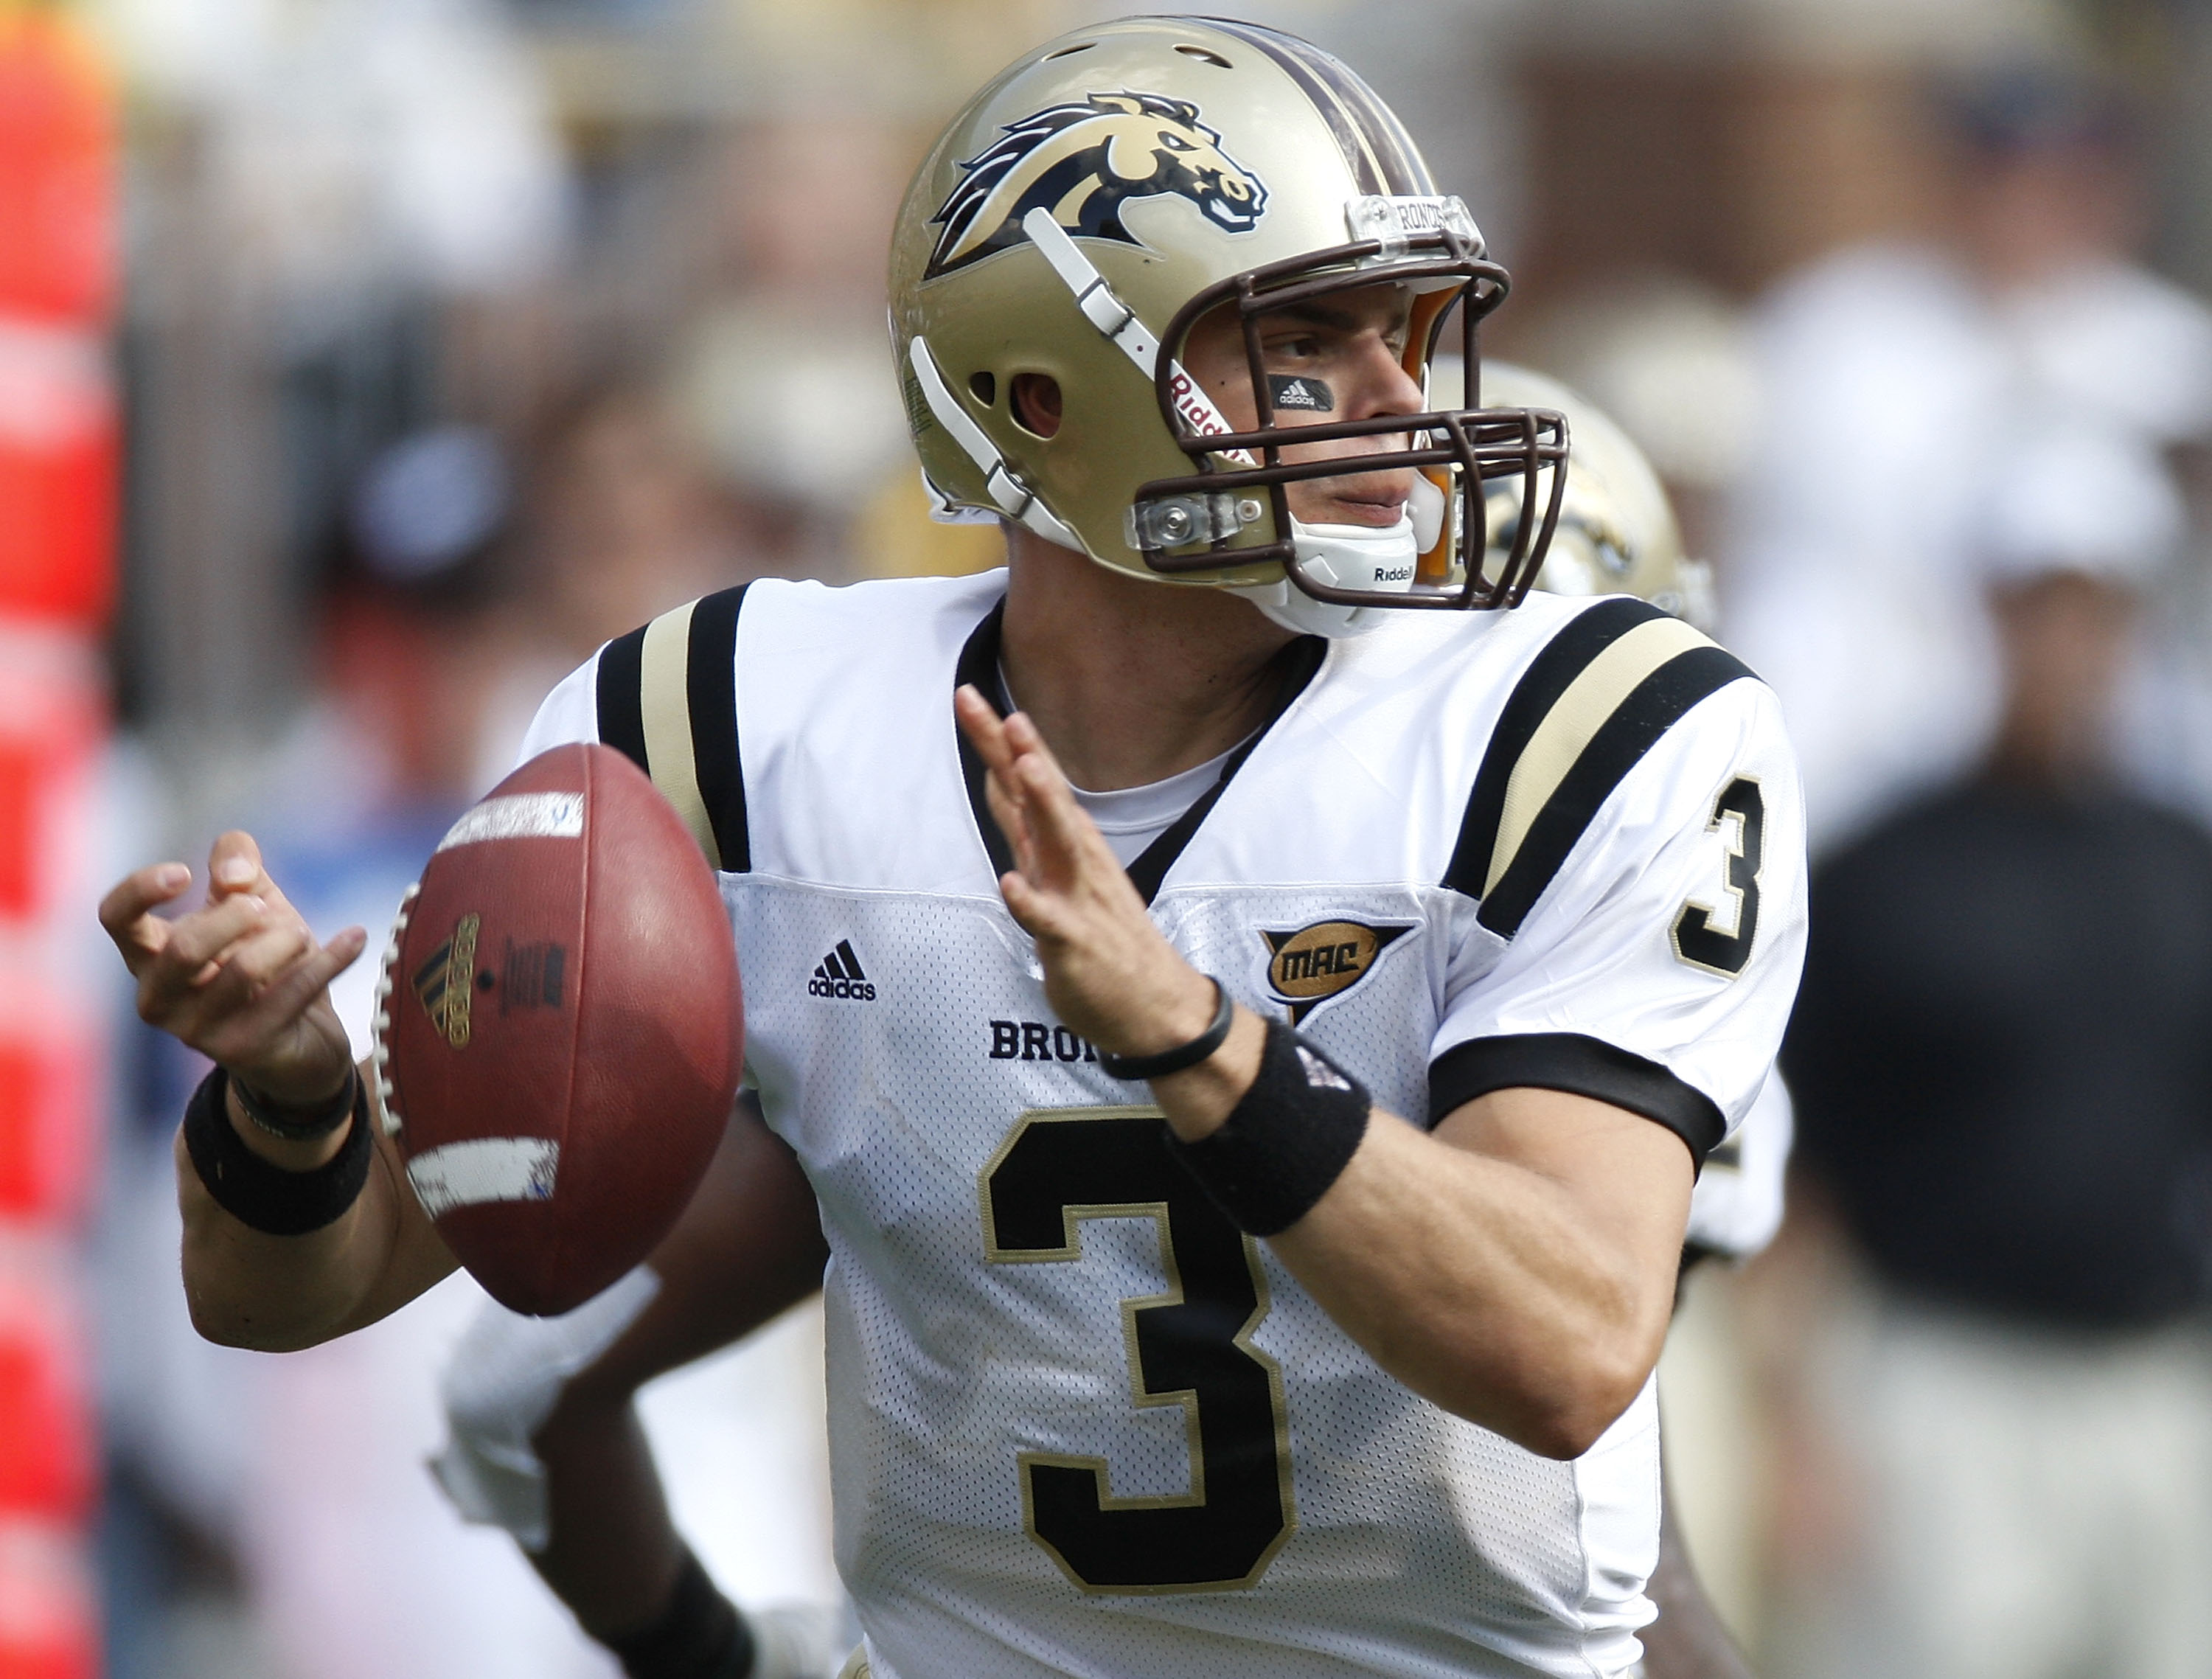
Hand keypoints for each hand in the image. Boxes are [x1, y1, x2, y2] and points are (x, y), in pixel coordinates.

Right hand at [100, 831, 365, 1107]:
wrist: (304, 1040)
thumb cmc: (267, 960)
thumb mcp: (252, 903)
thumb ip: (236, 867)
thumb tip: (235, 871)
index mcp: (150, 955)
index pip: (117, 918)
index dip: (140, 890)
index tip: (185, 872)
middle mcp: (159, 997)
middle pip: (185, 947)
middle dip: (236, 916)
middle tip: (265, 908)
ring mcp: (197, 1030)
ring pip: (243, 969)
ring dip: (286, 938)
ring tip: (303, 933)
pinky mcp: (243, 1050)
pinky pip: (292, 992)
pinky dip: (330, 957)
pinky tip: (356, 936)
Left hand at [954, 686, 1217, 1057]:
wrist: (1157, 1006)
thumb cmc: (1105, 938)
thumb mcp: (1058, 872)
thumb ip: (1027, 829)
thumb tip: (1000, 779)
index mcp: (1066, 843)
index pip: (1028, 781)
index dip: (1001, 740)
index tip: (971, 696)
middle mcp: (1073, 860)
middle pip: (1039, 796)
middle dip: (1015, 752)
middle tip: (993, 707)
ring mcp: (1077, 898)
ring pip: (1056, 843)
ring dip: (1041, 803)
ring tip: (1021, 766)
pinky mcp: (1076, 943)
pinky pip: (1049, 922)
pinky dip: (1030, 903)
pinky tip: (1011, 884)